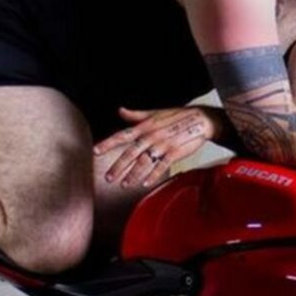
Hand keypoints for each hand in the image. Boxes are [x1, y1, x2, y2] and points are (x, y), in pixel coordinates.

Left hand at [94, 105, 222, 187]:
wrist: (200, 119)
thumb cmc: (176, 116)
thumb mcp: (154, 113)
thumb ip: (135, 115)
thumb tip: (120, 110)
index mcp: (145, 126)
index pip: (122, 135)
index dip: (108, 143)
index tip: (95, 151)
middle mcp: (151, 136)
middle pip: (131, 153)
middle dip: (118, 166)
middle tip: (108, 178)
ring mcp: (163, 145)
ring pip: (144, 161)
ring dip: (133, 174)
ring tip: (123, 185)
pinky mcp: (174, 152)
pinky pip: (161, 165)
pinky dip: (153, 174)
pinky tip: (144, 183)